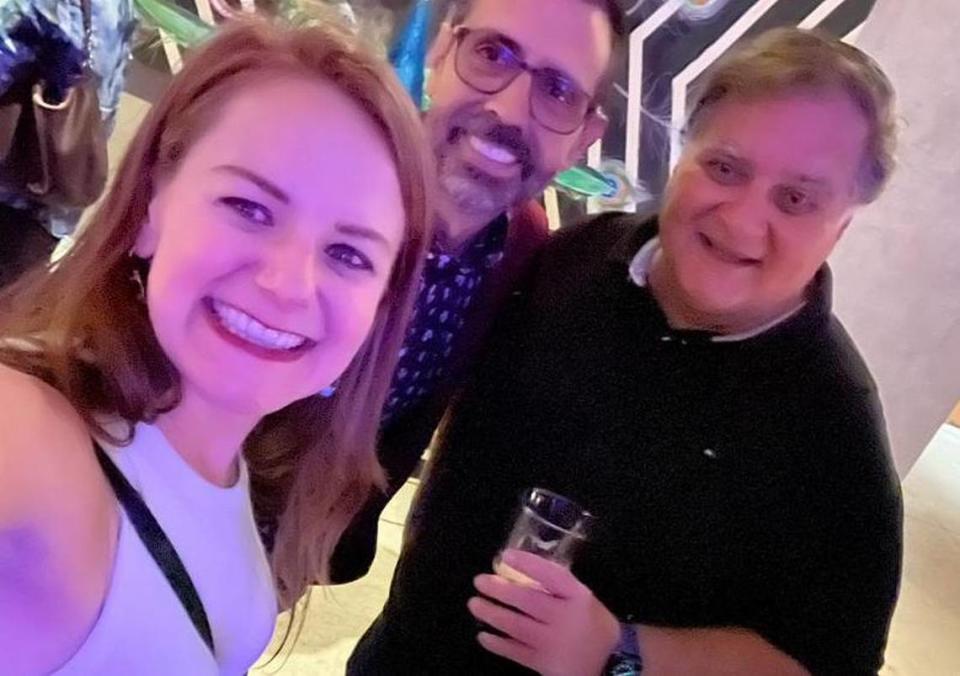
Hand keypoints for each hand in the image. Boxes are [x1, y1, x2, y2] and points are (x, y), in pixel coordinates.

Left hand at [467, 549, 619, 675]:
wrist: (611, 663)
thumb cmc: (592, 623)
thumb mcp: (582, 599)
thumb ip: (556, 587)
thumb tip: (516, 570)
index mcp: (578, 597)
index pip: (552, 575)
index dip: (527, 564)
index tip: (505, 556)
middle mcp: (566, 618)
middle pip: (528, 601)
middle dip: (499, 589)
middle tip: (479, 581)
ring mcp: (554, 643)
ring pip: (516, 626)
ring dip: (492, 614)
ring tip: (474, 604)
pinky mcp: (545, 664)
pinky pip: (515, 652)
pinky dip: (497, 643)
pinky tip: (483, 635)